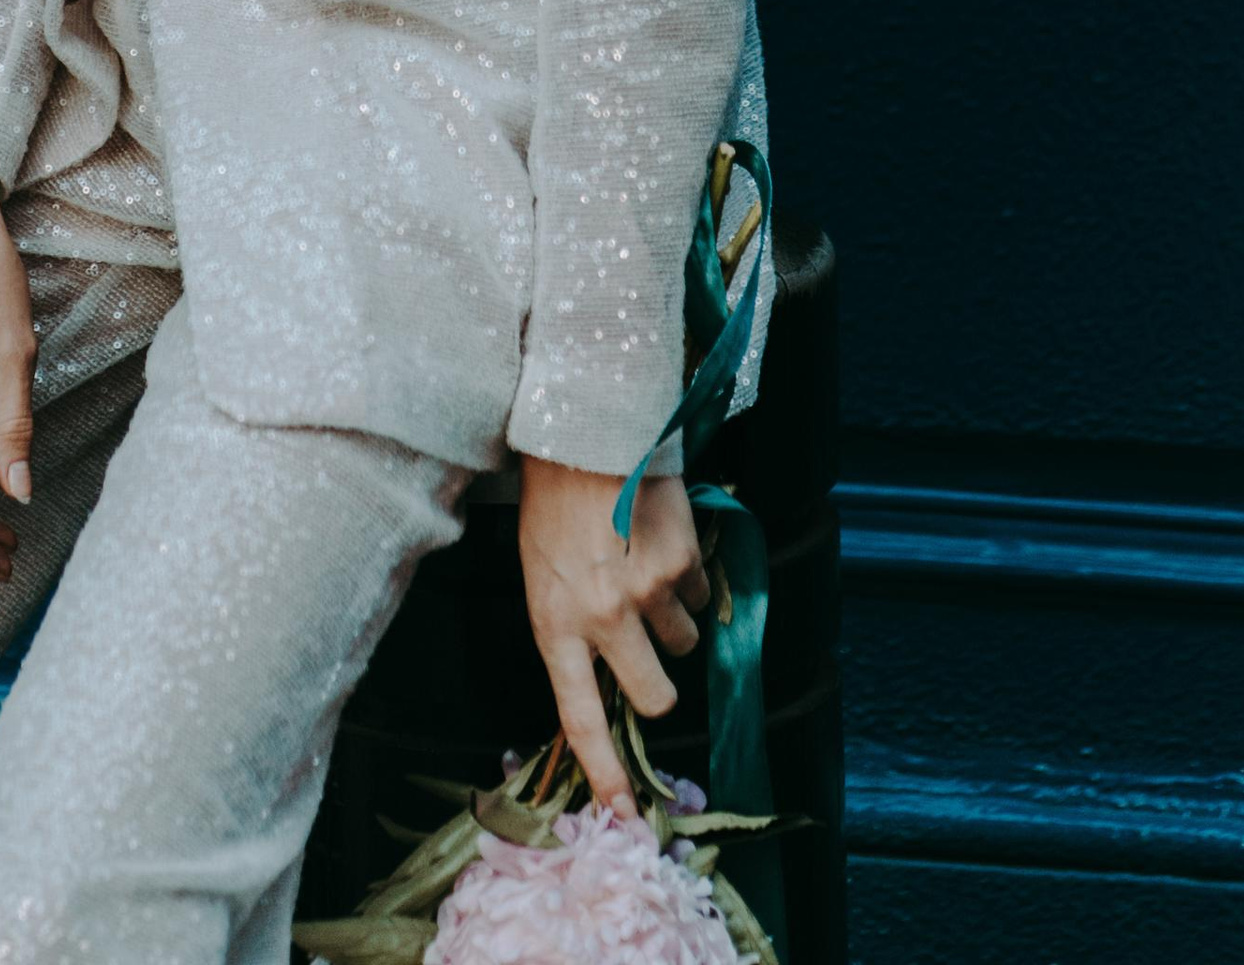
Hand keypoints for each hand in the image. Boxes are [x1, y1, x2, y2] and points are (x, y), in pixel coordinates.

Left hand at [518, 460, 708, 817]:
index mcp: (556, 625)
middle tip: (647, 647)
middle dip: (659, 683)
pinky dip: (689, 577)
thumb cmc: (551, 504)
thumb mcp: (541, 573)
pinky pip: (702, 594)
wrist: (583, 430)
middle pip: (655, 698)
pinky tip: (660, 540)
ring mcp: (648, 593)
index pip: (580, 718)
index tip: (625, 813)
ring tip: (642, 565)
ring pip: (685, 642)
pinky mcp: (683, 562)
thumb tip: (609, 673)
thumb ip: (572, 626)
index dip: (605, 772)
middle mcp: (604, 619)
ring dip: (672, 617)